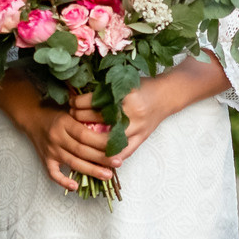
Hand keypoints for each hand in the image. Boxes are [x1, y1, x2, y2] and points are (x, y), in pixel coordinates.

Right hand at [0, 76, 115, 188]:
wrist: (32, 117)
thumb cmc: (57, 113)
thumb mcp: (71, 110)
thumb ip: (86, 119)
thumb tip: (112, 126)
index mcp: (65, 122)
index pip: (85, 135)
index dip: (101, 142)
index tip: (117, 146)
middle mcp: (57, 137)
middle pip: (81, 150)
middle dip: (101, 158)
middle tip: (118, 163)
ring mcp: (50, 150)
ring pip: (72, 162)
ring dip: (91, 170)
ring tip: (107, 175)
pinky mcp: (45, 159)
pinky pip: (53, 173)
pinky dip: (63, 181)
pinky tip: (75, 186)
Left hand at [71, 57, 232, 170]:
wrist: (166, 96)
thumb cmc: (143, 87)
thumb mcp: (124, 83)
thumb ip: (105, 90)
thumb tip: (78, 97)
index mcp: (126, 95)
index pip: (94, 101)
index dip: (78, 102)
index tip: (71, 102)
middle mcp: (132, 113)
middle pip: (97, 120)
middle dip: (80, 118)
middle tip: (71, 116)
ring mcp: (138, 128)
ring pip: (107, 141)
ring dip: (89, 139)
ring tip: (79, 133)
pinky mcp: (141, 139)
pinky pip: (122, 152)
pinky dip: (108, 155)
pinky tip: (96, 153)